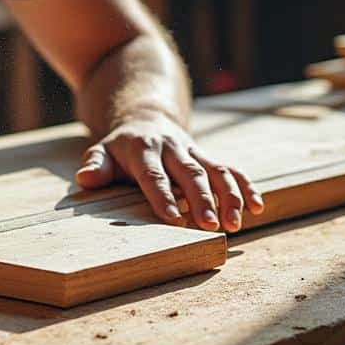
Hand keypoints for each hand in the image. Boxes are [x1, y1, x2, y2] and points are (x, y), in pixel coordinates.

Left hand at [74, 112, 262, 231]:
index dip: (162, 196)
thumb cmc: (120, 147)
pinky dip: (246, 187)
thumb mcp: (101, 151)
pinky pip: (231, 170)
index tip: (172, 219)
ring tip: (235, 224)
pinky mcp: (208, 157)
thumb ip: (95, 165)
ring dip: (229, 196)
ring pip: (216, 170)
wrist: (146, 118)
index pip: (153, 174)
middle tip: (210, 225)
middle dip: (201, 199)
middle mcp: (172, 148)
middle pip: (190, 173)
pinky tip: (258, 207)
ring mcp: (194, 152)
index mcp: (143, 149)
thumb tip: (85, 178)